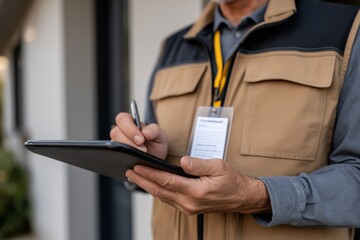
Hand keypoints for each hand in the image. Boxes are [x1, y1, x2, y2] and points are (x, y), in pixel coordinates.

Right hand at [110, 112, 167, 159]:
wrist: (156, 159)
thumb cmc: (156, 144)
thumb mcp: (159, 135)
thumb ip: (154, 130)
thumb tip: (145, 132)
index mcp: (131, 122)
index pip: (122, 119)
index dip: (129, 128)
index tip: (141, 139)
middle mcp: (121, 132)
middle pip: (116, 132)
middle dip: (130, 142)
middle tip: (143, 149)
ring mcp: (118, 144)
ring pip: (114, 145)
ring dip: (128, 150)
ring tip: (141, 154)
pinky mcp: (117, 155)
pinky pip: (115, 156)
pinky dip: (124, 158)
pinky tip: (134, 160)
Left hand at [126, 156, 270, 214]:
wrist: (242, 197)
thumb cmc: (232, 181)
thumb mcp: (219, 167)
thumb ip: (199, 164)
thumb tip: (183, 161)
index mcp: (196, 191)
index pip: (167, 181)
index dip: (150, 173)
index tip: (137, 166)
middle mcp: (189, 202)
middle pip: (160, 191)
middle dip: (143, 181)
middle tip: (129, 171)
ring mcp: (188, 207)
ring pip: (163, 196)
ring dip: (148, 186)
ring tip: (136, 176)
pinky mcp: (189, 207)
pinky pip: (169, 199)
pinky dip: (158, 191)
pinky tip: (152, 185)